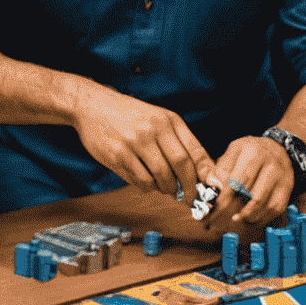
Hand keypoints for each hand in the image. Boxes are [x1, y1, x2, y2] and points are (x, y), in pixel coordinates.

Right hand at [72, 81, 216, 196]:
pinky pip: (140, 180)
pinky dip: (148, 187)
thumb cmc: (129, 115)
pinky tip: (147, 182)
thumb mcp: (157, 118)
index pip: (194, 149)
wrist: (93, 106)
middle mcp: (153, 128)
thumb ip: (177, 141)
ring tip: (167, 189)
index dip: (205, 172)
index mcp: (167, 119)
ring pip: (161, 176)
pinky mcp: (117, 155)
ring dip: (168, 189)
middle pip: (180, 165)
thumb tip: (199, 172)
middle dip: (189, 187)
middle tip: (190, 198)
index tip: (211, 187)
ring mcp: (134, 142)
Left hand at [212, 135, 293, 226]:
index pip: (234, 181)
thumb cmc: (251, 153)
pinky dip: (261, 218)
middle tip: (221, 217)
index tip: (214, 209)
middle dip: (232, 208)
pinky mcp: (287, 188)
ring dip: (246, 215)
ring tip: (237, 217)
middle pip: (247, 193)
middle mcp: (269, 162)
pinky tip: (251, 217)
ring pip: (260, 204)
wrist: (279, 148)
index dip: (223, 198)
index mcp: (252, 151)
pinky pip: (273, 209)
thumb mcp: (233, 152)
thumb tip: (213, 186)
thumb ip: (220, 169)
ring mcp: (280, 176)